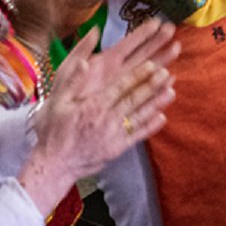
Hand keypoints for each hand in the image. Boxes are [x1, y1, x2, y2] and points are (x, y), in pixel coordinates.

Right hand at [21, 18, 178, 210]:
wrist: (54, 164)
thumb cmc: (53, 130)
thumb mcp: (57, 102)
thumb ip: (72, 80)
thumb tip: (86, 61)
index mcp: (93, 106)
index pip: (120, 87)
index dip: (137, 75)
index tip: (152, 64)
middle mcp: (107, 119)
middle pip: (134, 99)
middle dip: (152, 85)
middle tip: (167, 72)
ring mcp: (114, 135)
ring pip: (140, 116)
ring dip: (157, 103)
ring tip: (172, 90)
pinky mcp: (118, 149)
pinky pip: (138, 136)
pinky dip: (151, 126)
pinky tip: (163, 117)